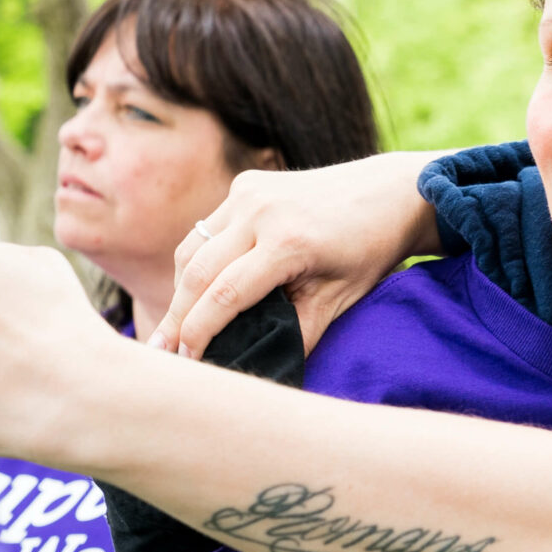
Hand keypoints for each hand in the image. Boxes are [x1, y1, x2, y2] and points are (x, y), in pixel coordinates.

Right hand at [153, 152, 440, 358]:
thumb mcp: (341, 299)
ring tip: (171, 330)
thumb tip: (263, 367)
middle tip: (160, 354)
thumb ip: (300, 334)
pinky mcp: (246, 184)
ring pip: (194, 247)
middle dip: (177, 317)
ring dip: (181, 289)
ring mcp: (249, 192)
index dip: (199, 333)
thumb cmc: (370, 251)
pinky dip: (198, 260)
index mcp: (289, 241)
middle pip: (198, 272)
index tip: (186, 363)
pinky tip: (194, 291)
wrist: (390, 192)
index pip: (225, 295)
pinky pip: (208, 228)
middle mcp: (261, 210)